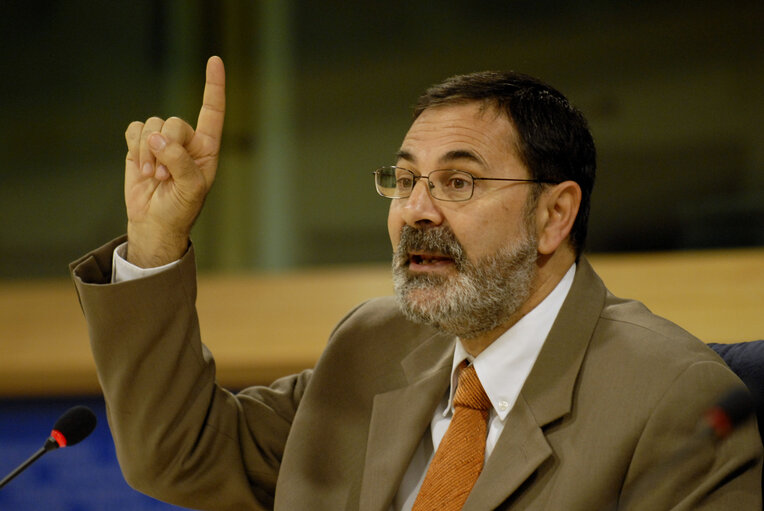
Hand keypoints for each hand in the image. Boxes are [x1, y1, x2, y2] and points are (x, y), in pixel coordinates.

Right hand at [124, 56, 225, 267]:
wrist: (154, 223)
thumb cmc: (180, 209)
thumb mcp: (191, 189)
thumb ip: (180, 162)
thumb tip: (159, 138)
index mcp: (207, 148)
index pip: (212, 111)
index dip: (214, 86)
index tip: (214, 60)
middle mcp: (186, 140)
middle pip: (173, 122)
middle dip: (165, 148)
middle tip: (164, 176)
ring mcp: (162, 141)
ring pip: (151, 125)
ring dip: (148, 152)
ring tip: (154, 177)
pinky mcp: (140, 145)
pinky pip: (134, 130)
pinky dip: (135, 148)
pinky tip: (141, 167)